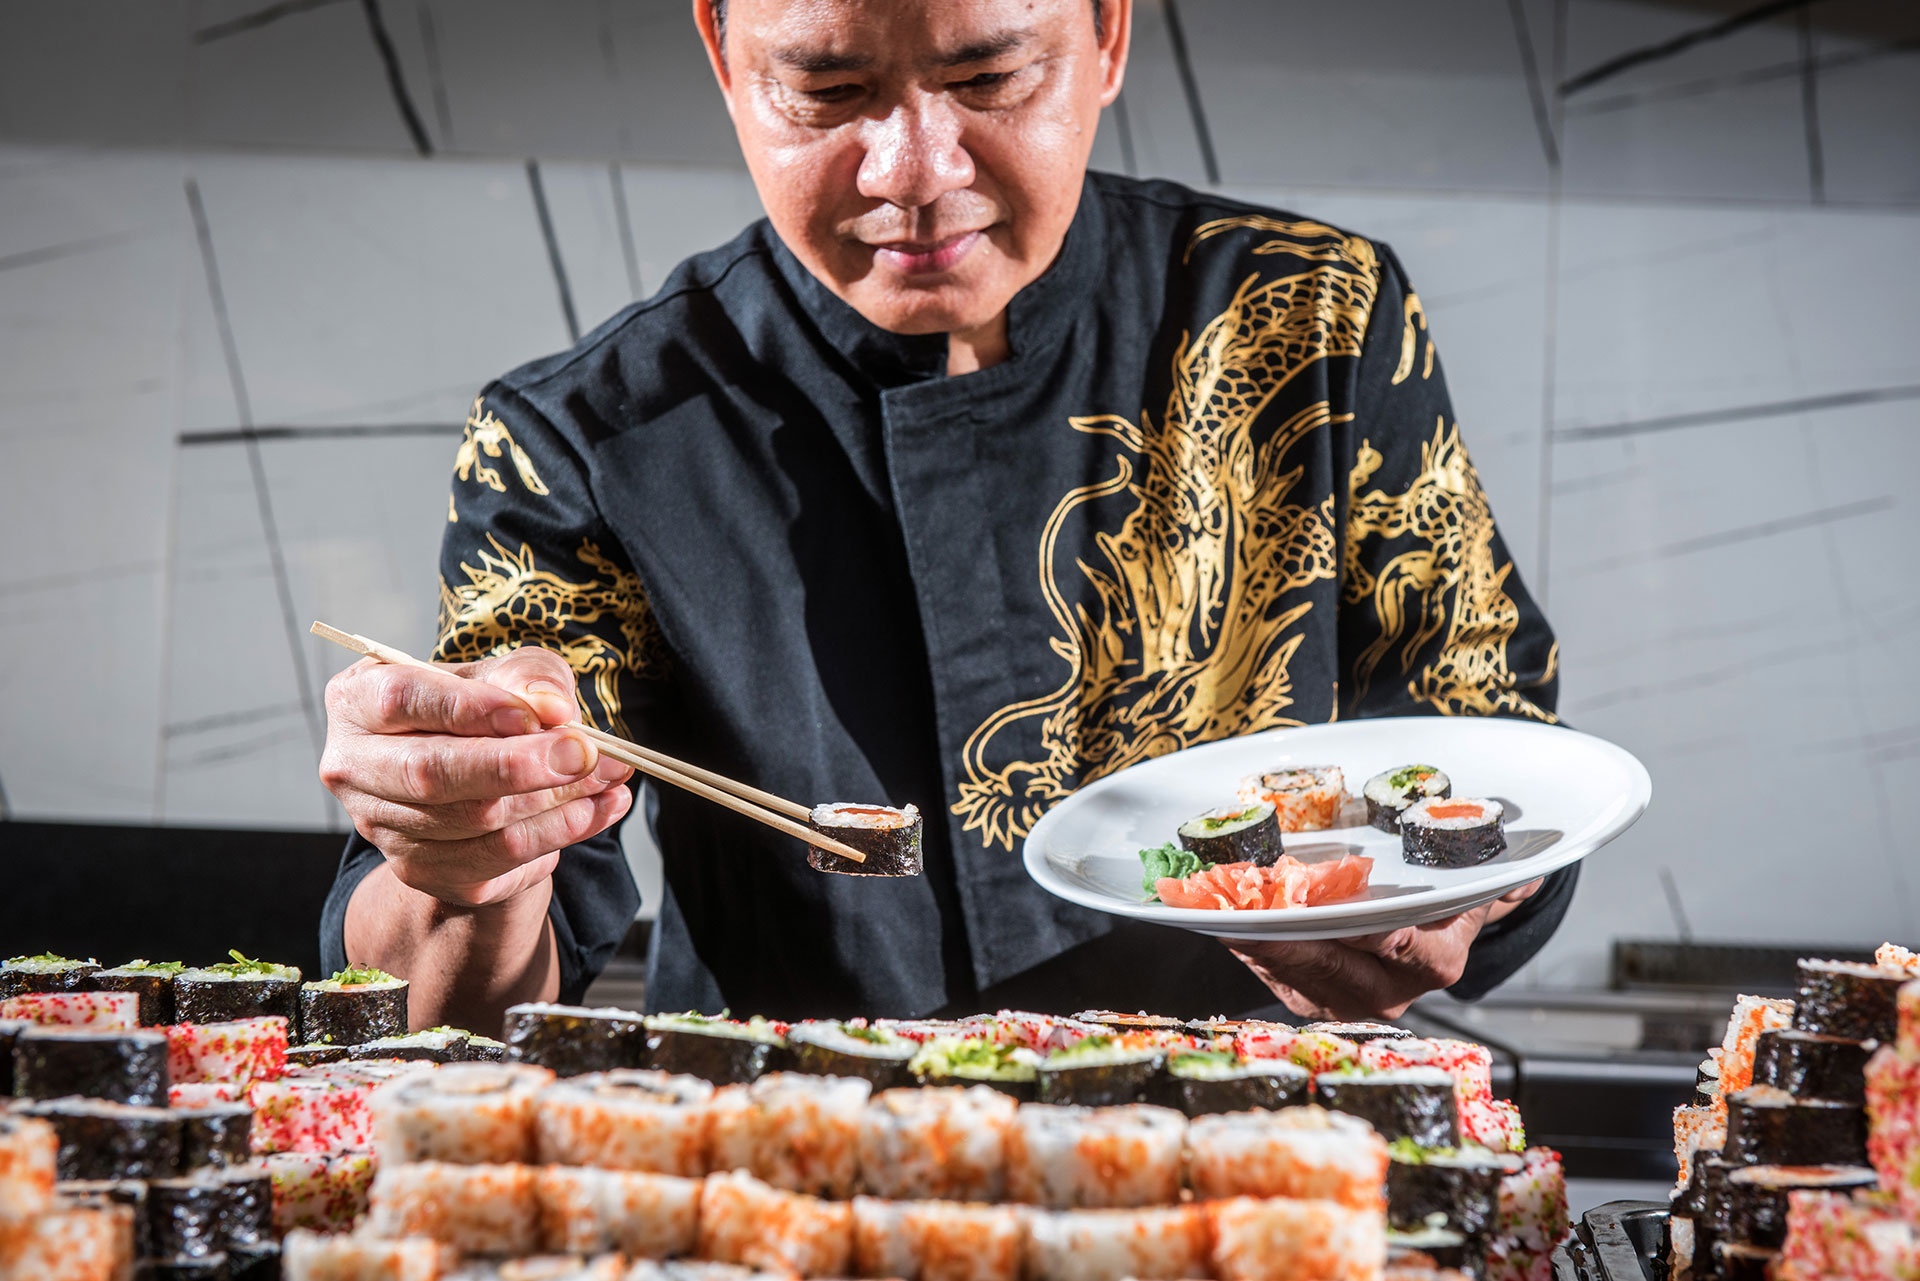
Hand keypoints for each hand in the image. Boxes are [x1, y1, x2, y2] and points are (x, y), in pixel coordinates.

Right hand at [319, 646, 633, 908]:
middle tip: (584, 753)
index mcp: (359, 700)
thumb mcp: (508, 674)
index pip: (404, 701)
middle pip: (430, 773)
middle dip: (515, 765)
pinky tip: (599, 809)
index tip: (537, 714)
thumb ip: (529, 678)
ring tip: (611, 776)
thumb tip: (551, 708)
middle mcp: (354, 768)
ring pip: (473, 821)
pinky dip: (560, 833)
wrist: (476, 780)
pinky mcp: (420, 871)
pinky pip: (497, 859)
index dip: (472, 709)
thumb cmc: (483, 711)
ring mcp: (382, 827)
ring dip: (555, 801)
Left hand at [1225, 879, 1543, 1019]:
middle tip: (1255, 906)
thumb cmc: (1442, 905)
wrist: (1428, 941)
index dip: (1364, 930)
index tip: (1331, 909)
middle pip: (1333, 960)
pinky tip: (1226, 925)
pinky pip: (1275, 974)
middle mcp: (1390, 991)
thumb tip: (1525, 874)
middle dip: (1291, 934)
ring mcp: (1346, 1000)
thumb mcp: (1468, 891)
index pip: (1396, 943)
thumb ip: (1492, 881)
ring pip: (1298, 969)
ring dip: (1261, 941)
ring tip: (1229, 912)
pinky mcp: (1309, 998)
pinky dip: (1251, 949)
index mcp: (1435, 962)